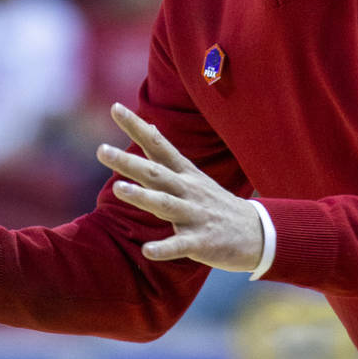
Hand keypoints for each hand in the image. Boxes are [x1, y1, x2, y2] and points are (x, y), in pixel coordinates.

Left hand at [97, 103, 263, 271]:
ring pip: (165, 204)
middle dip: (128, 162)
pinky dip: (164, 248)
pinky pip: (180, 245)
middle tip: (101, 150)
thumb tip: (150, 128)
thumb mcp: (193, 174)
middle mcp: (188, 190)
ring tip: (118, 189)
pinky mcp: (201, 242)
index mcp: (184, 174)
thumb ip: (167, 156)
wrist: (257, 233)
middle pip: (155, 173)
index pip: (158, 145)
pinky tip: (147, 251)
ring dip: (142, 197)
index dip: (137, 126)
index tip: (115, 107)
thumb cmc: (215, 203)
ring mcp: (195, 215)